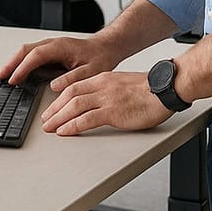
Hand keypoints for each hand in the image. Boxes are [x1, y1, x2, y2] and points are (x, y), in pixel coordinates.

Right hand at [0, 34, 124, 92]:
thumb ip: (73, 78)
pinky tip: (18, 72)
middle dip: (11, 63)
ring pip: (27, 51)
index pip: (35, 55)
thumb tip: (54, 86)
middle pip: (25, 50)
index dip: (22, 67)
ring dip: (14, 62)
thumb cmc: (100, 58)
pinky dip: (22, 62)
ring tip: (5, 76)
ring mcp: (51, 46)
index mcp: (60, 47)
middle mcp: (53, 44)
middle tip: (1, 76)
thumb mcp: (91, 71)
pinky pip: (32, 54)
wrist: (107, 48)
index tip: (14, 79)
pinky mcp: (51, 52)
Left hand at [40, 70, 172, 135]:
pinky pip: (86, 119)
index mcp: (103, 79)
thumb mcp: (123, 84)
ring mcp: (106, 99)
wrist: (166, 89)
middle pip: (69, 96)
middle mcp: (102, 87)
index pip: (74, 87)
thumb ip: (109, 91)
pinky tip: (65, 131)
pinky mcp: (113, 112)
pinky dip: (72, 125)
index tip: (52, 108)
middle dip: (54, 109)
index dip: (59, 99)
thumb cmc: (151, 90)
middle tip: (45, 120)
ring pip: (74, 106)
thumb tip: (99, 102)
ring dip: (58, 118)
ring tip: (49, 128)